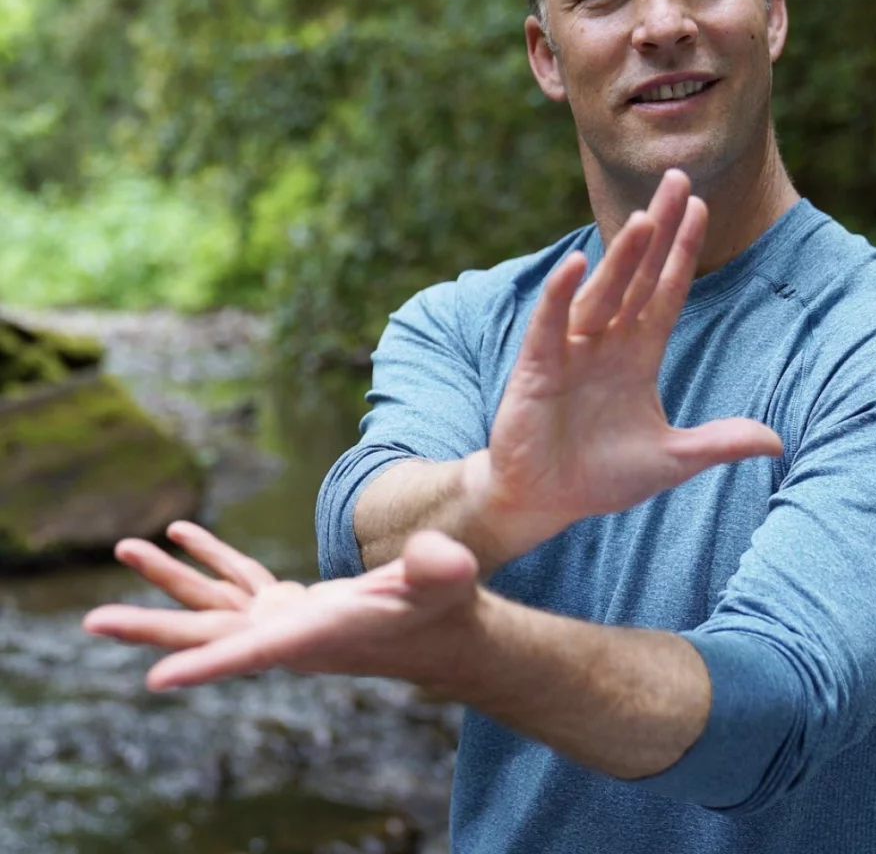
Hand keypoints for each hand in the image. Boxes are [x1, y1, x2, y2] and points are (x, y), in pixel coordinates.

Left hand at [83, 521, 479, 690]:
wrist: (439, 631)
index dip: (209, 663)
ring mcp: (285, 620)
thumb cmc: (443, 609)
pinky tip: (182, 534)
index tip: (158, 678)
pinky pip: (239, 578)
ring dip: (170, 577)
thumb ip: (440, 570)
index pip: (258, 651)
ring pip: (215, 601)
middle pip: (211, 633)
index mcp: (320, 636)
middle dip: (154, 626)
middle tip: (93, 621)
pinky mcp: (289, 604)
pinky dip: (209, 557)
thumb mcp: (445, 584)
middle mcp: (289, 635)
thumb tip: (444, 560)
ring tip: (126, 545)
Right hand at [463, 169, 781, 559]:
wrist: (544, 501)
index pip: (666, 292)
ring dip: (622, 257)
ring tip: (645, 218)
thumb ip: (718, 443)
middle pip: (637, 275)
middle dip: (658, 229)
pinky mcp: (538, 368)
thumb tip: (778, 440)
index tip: (701, 207)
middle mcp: (606, 343)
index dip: (683, 252)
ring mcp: (571, 351)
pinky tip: (576, 265)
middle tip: (677, 178)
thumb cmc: (600, 476)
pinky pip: (551, 324)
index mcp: (638, 355)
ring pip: (601, 293)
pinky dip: (561, 296)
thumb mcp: (671, 460)